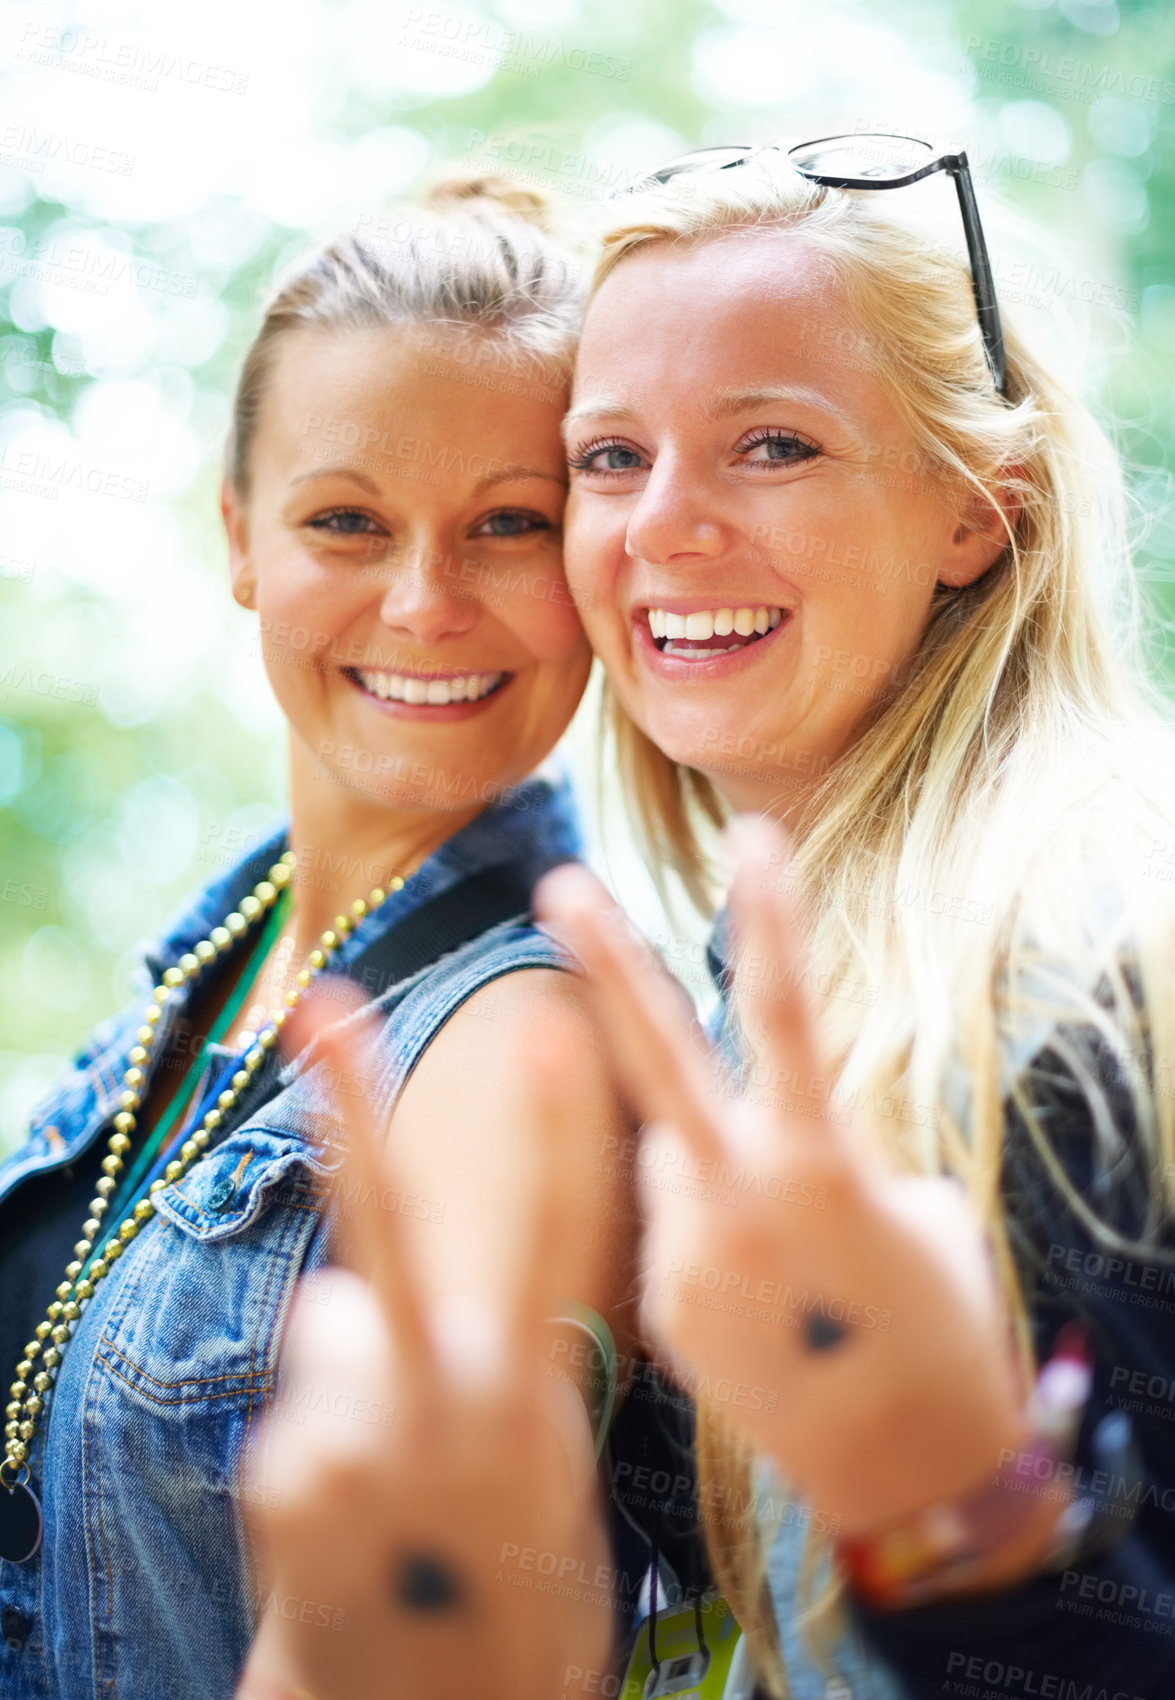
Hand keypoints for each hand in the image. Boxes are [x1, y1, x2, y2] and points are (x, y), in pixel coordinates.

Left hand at [236, 987, 612, 1699]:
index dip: (558, 1133)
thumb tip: (335, 1290)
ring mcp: (342, 1442)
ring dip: (361, 1377)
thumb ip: (469, 1362)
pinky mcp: (277, 1476)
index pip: (549, 1242)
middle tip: (322, 1003)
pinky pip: (303, 1403)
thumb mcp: (534, 1472)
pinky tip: (357, 1518)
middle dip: (352, 1105)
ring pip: (341, 1331)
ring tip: (402, 1487)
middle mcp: (431, 1410)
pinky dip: (325, 1436)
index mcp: (523, 1404)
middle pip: (385, 1229)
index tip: (557, 1030)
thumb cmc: (522, 1595)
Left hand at [536, 815, 1032, 1542]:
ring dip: (716, 1175)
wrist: (907, 1473)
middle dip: (608, 961)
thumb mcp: (904, 1215)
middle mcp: (733, 1197)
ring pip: (674, 1160)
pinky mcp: (659, 1305)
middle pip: (657, 1056)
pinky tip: (768, 1309)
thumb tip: (734, 1143)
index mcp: (815, 1162)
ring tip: (793, 1263)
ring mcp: (684, 1252)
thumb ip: (809, 1157)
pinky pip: (675, 1232)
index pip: (785, 1013)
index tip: (750, 834)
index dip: (771, 918)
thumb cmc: (935, 1327)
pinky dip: (712, 1243)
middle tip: (557, 882)